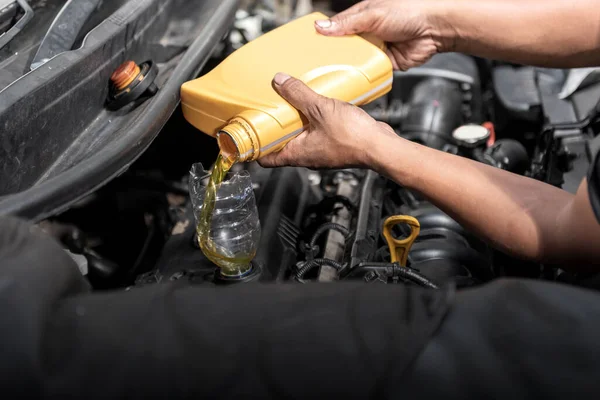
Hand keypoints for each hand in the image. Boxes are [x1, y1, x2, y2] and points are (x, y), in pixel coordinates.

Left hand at [258, 73, 396, 169]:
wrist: (382, 146)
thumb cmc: (353, 138)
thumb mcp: (320, 109)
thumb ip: (298, 94)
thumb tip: (279, 82)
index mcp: (297, 154)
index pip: (266, 159)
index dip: (254, 149)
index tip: (246, 135)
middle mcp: (307, 156)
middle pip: (281, 145)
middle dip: (274, 128)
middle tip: (268, 110)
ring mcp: (321, 152)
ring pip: (300, 138)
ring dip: (294, 122)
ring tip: (291, 102)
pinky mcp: (335, 144)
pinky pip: (317, 132)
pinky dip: (313, 120)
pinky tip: (317, 105)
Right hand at [314, 0, 450, 70]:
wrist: (435, 29)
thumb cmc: (410, 10)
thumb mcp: (373, 14)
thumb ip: (347, 23)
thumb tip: (322, 27)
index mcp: (361, 17)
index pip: (336, 28)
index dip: (323, 37)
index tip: (309, 47)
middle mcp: (367, 34)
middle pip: (343, 48)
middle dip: (333, 56)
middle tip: (318, 65)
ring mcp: (375, 49)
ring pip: (354, 62)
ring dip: (347, 67)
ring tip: (333, 74)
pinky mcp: (384, 64)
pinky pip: (368, 72)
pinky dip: (362, 75)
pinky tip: (353, 79)